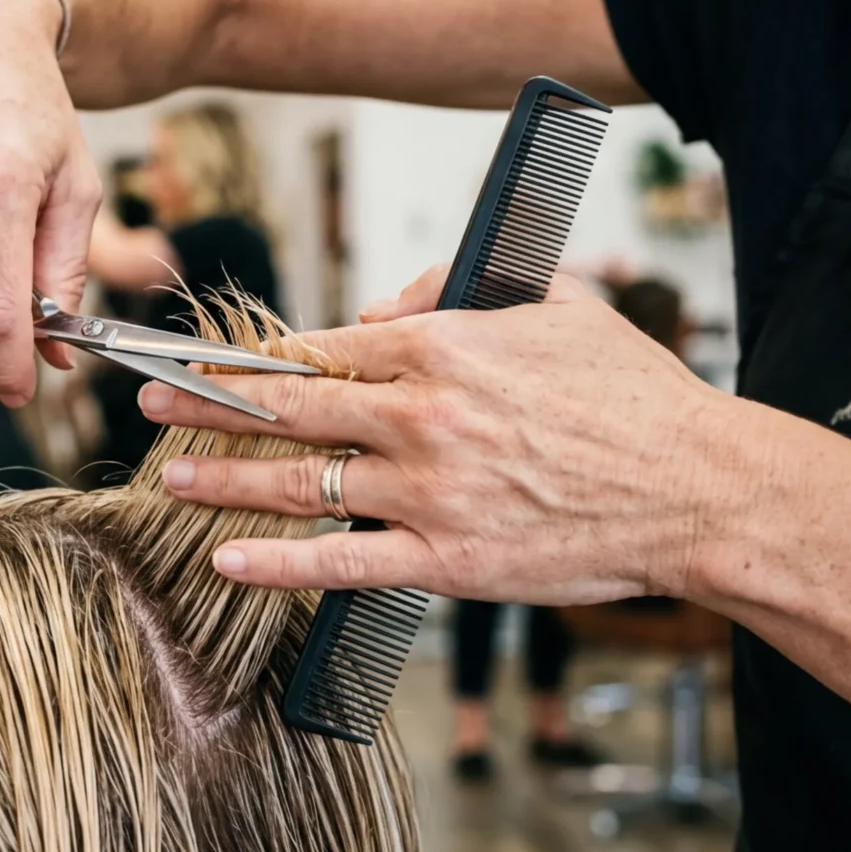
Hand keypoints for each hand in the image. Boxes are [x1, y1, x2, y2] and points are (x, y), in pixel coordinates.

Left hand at [138, 272, 748, 603]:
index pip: (322, 348)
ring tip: (169, 476)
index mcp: (443, 347)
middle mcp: (421, 417)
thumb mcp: (553, 305)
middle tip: (152, 404)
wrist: (698, 490)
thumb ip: (452, 288)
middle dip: (208, 405)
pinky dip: (276, 563)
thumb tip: (376, 309)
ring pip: (300, 482)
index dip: (257, 358)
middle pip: (289, 408)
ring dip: (222, 479)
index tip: (212, 362)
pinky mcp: (446, 561)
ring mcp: (428, 494)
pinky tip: (228, 558)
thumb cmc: (634, 398)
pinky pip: (341, 563)